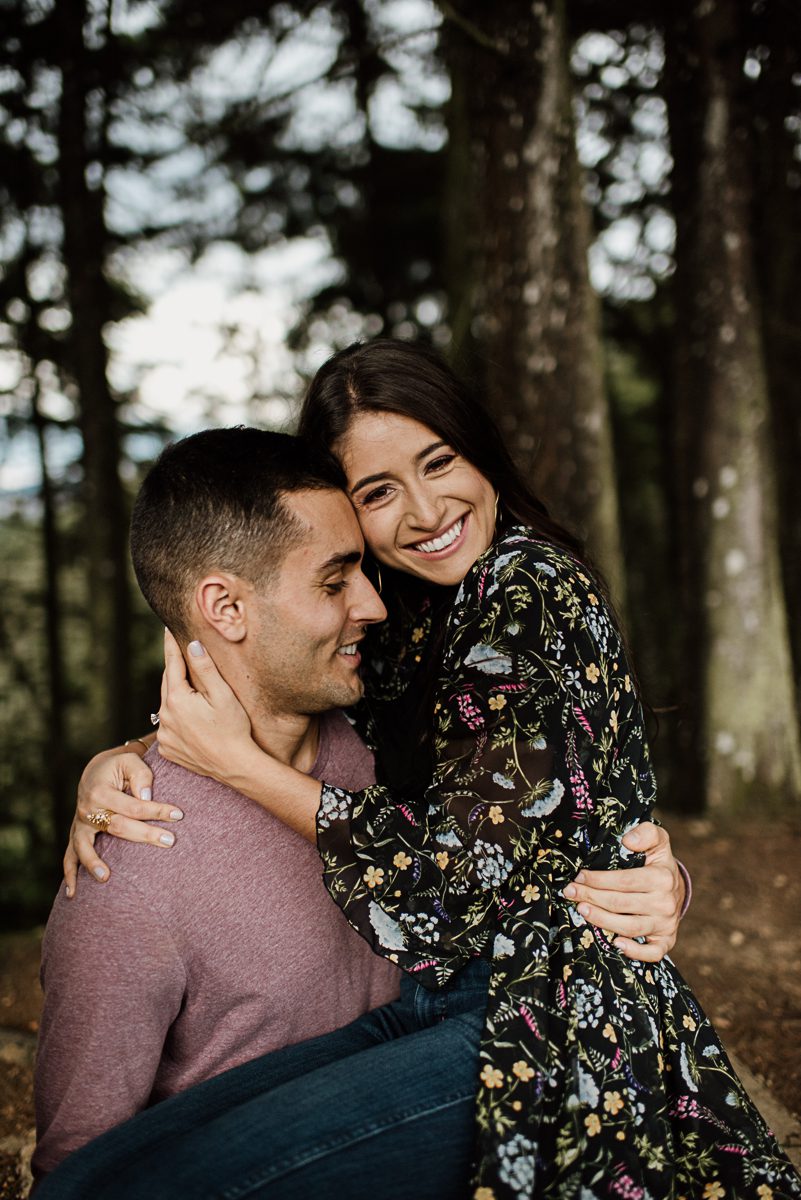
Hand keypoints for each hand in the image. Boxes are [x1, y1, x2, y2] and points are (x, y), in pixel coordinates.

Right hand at [65, 748, 182, 895]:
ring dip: (94, 863)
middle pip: (116, 827)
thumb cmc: (119, 767)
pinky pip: (70, 857)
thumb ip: (141, 775)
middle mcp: (87, 809)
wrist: (96, 771)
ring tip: (106, 877)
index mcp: (100, 790)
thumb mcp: (130, 761)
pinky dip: (70, 875)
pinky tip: (74, 893)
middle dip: (144, 835)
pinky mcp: (77, 835)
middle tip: (169, 841)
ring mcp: (80, 824)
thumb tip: (146, 797)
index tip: (178, 814)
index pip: (133, 805)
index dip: (156, 810)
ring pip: (85, 847)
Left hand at [156, 630, 251, 778]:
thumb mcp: (223, 695)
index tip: (167, 627)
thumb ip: (205, 669)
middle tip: (180, 652)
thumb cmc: (234, 728)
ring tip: (190, 688)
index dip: (171, 645)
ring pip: (167, 705)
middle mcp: (164, 716)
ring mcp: (164, 734)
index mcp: (177, 699)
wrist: (234, 766)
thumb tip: (192, 645)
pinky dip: (176, 717)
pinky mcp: (167, 748)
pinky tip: (190, 718)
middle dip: (175, 669)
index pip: (172, 664)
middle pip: (168, 683)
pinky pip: (168, 726)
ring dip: (176, 695)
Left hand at [562, 821, 684, 962]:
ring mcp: (666, 924)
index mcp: (662, 877)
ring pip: (630, 927)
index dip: (598, 879)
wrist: (676, 888)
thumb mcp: (657, 840)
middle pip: (621, 904)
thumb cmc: (657, 862)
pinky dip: (635, 952)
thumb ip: (645, 833)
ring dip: (602, 920)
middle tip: (570, 892)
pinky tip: (615, 945)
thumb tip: (627, 840)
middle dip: (591, 897)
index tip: (579, 876)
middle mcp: (666, 903)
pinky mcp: (666, 941)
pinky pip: (652, 953)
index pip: (624, 881)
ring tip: (581, 910)